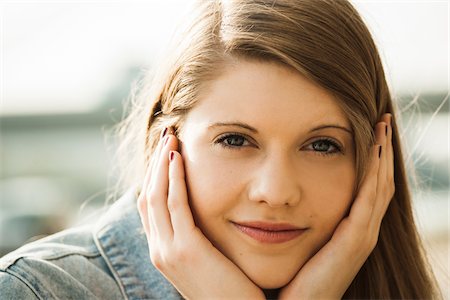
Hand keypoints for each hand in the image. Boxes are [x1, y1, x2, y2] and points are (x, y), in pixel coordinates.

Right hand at [137, 129, 264, 299]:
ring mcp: (167, 251)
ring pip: (155, 195)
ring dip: (162, 163)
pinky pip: (175, 204)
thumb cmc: (230, 289)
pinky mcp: (185, 250)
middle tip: (166, 134)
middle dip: (155, 163)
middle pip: (147, 195)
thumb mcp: (207, 261)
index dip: (154, 175)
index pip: (149, 205)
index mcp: (163, 251)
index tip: (166, 150)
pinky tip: (178, 156)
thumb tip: (202, 217)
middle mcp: (158, 250)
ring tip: (171, 136)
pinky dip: (174, 178)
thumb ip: (198, 239)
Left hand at [279, 114, 394, 298]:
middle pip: (380, 182)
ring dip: (382, 155)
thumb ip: (302, 220)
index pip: (368, 187)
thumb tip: (282, 198)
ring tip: (382, 126)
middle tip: (383, 120)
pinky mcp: (354, 240)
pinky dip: (374, 174)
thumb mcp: (300, 240)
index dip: (372, 159)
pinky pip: (368, 200)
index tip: (368, 130)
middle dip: (382, 150)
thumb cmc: (292, 276)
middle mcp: (362, 231)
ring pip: (380, 186)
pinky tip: (374, 150)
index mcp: (350, 230)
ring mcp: (362, 236)